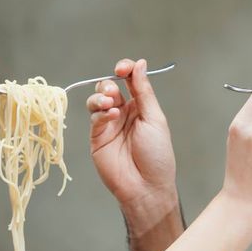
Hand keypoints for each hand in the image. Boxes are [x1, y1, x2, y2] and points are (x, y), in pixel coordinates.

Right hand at [87, 59, 176, 208]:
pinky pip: (94, 117)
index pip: (129, 80)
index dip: (124, 69)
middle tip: (113, 90)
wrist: (146, 186)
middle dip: (108, 83)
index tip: (122, 68)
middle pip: (108, 87)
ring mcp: (109, 125)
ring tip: (110, 103)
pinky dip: (100, 112)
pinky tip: (111, 115)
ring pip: (96, 100)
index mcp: (140, 106)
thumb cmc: (157, 155)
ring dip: (100, 96)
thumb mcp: (154, 118)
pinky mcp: (97, 137)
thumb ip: (144, 91)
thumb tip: (140, 64)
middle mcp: (123, 113)